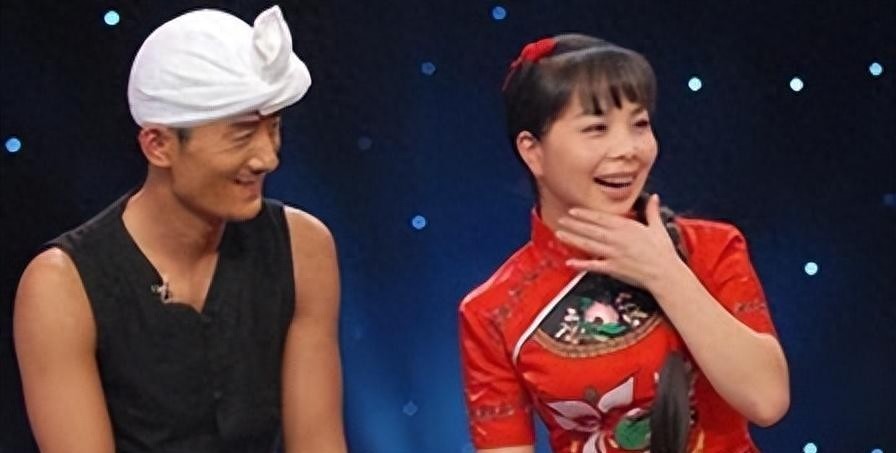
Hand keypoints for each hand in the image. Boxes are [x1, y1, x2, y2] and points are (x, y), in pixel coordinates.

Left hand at [555, 194, 685, 289]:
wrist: (666, 273)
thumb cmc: (663, 252)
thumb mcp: (657, 228)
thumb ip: (652, 212)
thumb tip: (655, 197)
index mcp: (627, 227)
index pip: (601, 218)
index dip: (585, 214)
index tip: (573, 211)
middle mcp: (617, 239)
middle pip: (590, 230)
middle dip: (574, 224)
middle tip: (560, 220)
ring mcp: (613, 254)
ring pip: (588, 245)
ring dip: (573, 239)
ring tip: (559, 234)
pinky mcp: (613, 268)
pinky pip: (594, 266)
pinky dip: (581, 264)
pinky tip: (569, 262)